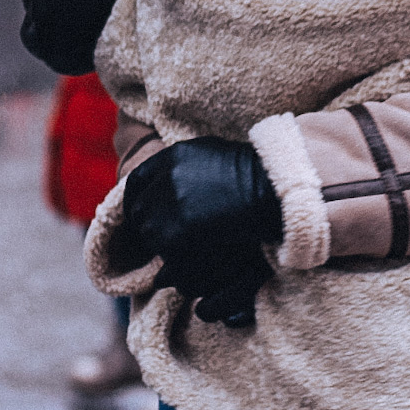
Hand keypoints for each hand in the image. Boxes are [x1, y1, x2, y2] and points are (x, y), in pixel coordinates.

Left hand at [122, 137, 282, 306]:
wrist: (274, 191)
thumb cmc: (254, 173)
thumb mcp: (214, 153)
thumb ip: (186, 164)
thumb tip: (169, 178)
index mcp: (174, 156)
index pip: (137, 180)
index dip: (135, 199)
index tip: (139, 212)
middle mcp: (167, 177)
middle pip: (140, 208)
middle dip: (147, 224)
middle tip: (162, 236)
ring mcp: (172, 205)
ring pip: (149, 232)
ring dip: (160, 242)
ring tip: (180, 247)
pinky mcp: (179, 231)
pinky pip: (164, 250)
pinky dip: (172, 256)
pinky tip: (188, 255)